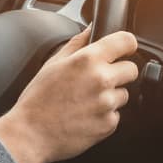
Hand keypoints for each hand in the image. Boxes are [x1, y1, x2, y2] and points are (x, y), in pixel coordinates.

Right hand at [0, 28, 138, 162]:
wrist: (30, 133)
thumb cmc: (38, 99)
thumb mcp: (53, 63)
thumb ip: (77, 43)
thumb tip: (91, 29)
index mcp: (88, 60)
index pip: (126, 41)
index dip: (126, 45)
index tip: (124, 49)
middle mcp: (102, 80)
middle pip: (132, 69)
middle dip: (119, 72)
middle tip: (98, 80)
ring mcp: (107, 104)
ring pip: (124, 94)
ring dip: (111, 96)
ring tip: (86, 101)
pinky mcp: (108, 124)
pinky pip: (116, 115)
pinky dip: (105, 116)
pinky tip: (85, 116)